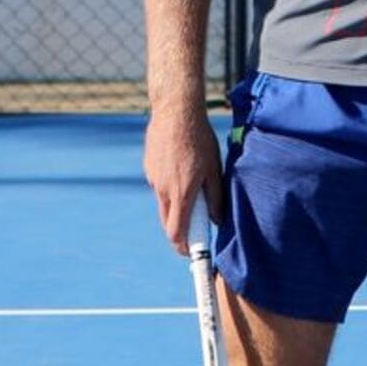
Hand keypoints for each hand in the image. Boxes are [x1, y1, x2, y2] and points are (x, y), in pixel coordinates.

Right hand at [143, 100, 225, 255]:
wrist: (176, 112)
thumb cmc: (199, 139)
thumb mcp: (213, 168)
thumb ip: (215, 196)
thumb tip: (217, 219)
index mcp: (181, 192)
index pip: (176, 232)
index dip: (182, 246)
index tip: (190, 253)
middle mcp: (163, 189)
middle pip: (168, 222)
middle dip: (179, 231)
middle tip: (193, 231)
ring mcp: (153, 179)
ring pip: (163, 204)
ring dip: (176, 207)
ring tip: (192, 191)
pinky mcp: (149, 169)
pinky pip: (160, 186)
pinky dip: (170, 188)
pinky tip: (182, 171)